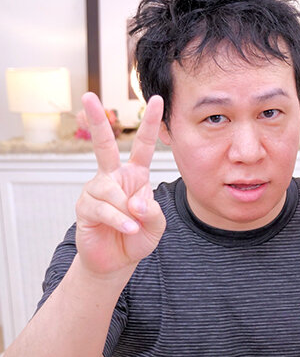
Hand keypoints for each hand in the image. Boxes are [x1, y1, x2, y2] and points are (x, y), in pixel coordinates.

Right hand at [74, 93, 165, 275]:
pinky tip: (129, 229)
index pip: (144, 146)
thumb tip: (134, 201)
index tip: (158, 100)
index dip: (151, 124)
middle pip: (104, 145)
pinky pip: (104, 209)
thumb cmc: (138, 236)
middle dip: (97, 120)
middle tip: (88, 97)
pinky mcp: (85, 206)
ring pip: (113, 192)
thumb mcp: (156, 224)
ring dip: (127, 212)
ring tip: (134, 226)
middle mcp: (113, 176)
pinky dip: (120, 221)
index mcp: (135, 175)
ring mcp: (96, 190)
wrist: (118, 260)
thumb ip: (152, 210)